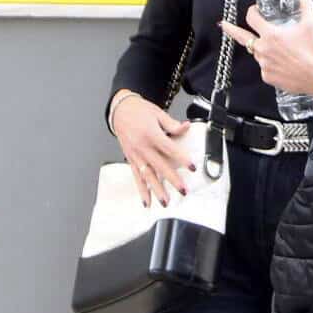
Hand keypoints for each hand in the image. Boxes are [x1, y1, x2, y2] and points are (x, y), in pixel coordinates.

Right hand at [111, 91, 195, 206]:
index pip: (169, 149)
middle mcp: (142, 147)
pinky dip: (141, 191)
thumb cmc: (139, 111)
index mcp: (151, 134)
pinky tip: (147, 202)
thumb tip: (186, 127)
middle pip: (160, 166)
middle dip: (172, 179)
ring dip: (157, 190)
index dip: (182, 158)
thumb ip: (172, 124)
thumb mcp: (158, 113)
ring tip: (165, 202)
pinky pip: (136, 177)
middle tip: (183, 190)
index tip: (192, 167)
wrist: (120, 110)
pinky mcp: (131, 160)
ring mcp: (135, 155)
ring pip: (147, 175)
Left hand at [219, 0, 312, 95]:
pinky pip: (265, 67)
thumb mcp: (312, 25)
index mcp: (271, 35)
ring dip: (263, 47)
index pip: (252, 18)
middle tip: (223, 24)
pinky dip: (271, 62)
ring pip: (257, 52)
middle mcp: (263, 50)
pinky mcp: (267, 77)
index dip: (252, 11)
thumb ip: (305, 6)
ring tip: (279, 49)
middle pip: (243, 37)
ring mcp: (263, 65)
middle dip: (231, 29)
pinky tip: (284, 63)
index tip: (255, 11)